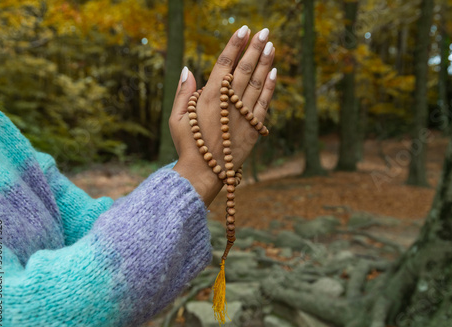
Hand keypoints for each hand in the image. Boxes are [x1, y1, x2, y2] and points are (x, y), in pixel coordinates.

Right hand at [170, 25, 276, 206]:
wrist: (205, 172)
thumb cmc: (188, 145)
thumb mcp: (177, 118)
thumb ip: (184, 92)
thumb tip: (188, 68)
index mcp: (209, 98)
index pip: (225, 64)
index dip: (235, 45)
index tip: (243, 30)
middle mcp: (229, 103)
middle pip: (245, 69)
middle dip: (255, 48)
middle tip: (263, 31)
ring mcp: (244, 115)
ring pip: (257, 83)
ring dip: (265, 62)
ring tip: (271, 45)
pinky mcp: (253, 127)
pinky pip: (264, 102)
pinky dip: (270, 86)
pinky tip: (274, 71)